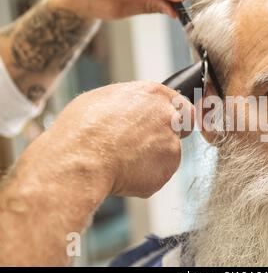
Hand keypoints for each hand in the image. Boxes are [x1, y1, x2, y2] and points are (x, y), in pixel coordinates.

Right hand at [34, 81, 194, 197]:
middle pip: (183, 127)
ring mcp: (171, 145)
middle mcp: (169, 116)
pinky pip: (158, 175)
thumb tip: (131, 108)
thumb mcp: (102, 99)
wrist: (80, 160)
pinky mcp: (167, 170)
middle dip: (169, 136)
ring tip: (121, 161)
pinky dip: (145, 178)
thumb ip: (129, 103)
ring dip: (152, 159)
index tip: (164, 124)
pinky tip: (122, 173)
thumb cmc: (82, 128)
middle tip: (144, 145)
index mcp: (154, 94)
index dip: (172, 116)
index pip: (180, 103)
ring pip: (168, 154)